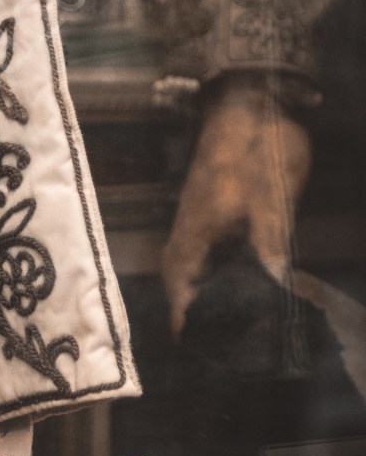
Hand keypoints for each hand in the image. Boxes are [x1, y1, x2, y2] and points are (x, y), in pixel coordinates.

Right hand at [162, 75, 311, 336]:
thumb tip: (274, 291)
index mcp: (195, 235)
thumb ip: (270, 249)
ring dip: (204, 298)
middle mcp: (187, 233)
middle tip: (221, 348)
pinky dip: (214, 277)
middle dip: (196, 319)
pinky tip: (240, 287)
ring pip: (192, 273)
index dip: (193, 328)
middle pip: (182, 289)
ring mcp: (196, 222)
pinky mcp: (208, 214)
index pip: (182, 296)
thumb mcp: (272, 201)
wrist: (249, 102)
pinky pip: (203, 257)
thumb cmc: (258, 149)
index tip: (206, 354)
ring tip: (230, 326)